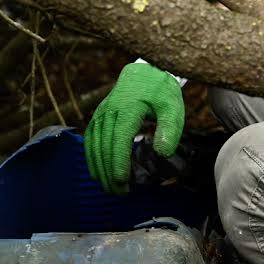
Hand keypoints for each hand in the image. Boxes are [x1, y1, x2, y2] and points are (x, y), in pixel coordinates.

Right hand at [83, 62, 184, 193]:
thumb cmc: (161, 92)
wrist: (145, 71)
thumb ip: (170, 129)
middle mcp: (109, 112)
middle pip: (105, 147)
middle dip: (109, 172)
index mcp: (127, 110)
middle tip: (118, 193)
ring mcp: (101, 113)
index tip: (122, 183)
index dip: (118, 164)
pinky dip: (91, 157)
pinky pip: (90, 139)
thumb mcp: (173, 107)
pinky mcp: (98, 115)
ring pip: (94, 145)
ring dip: (99, 168)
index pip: (119, 142)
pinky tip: (96, 171)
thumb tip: (163, 153)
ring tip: (108, 188)